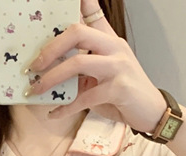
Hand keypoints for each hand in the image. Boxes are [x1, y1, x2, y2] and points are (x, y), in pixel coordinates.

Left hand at [24, 3, 165, 132]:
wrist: (151, 112)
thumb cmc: (123, 93)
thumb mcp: (103, 73)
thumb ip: (83, 64)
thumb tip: (50, 69)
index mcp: (109, 40)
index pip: (93, 13)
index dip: (80, 2)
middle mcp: (114, 47)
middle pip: (78, 33)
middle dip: (50, 49)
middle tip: (34, 65)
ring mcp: (118, 66)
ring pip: (78, 63)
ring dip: (52, 78)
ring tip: (37, 89)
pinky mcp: (118, 89)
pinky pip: (84, 97)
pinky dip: (66, 107)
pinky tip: (54, 114)